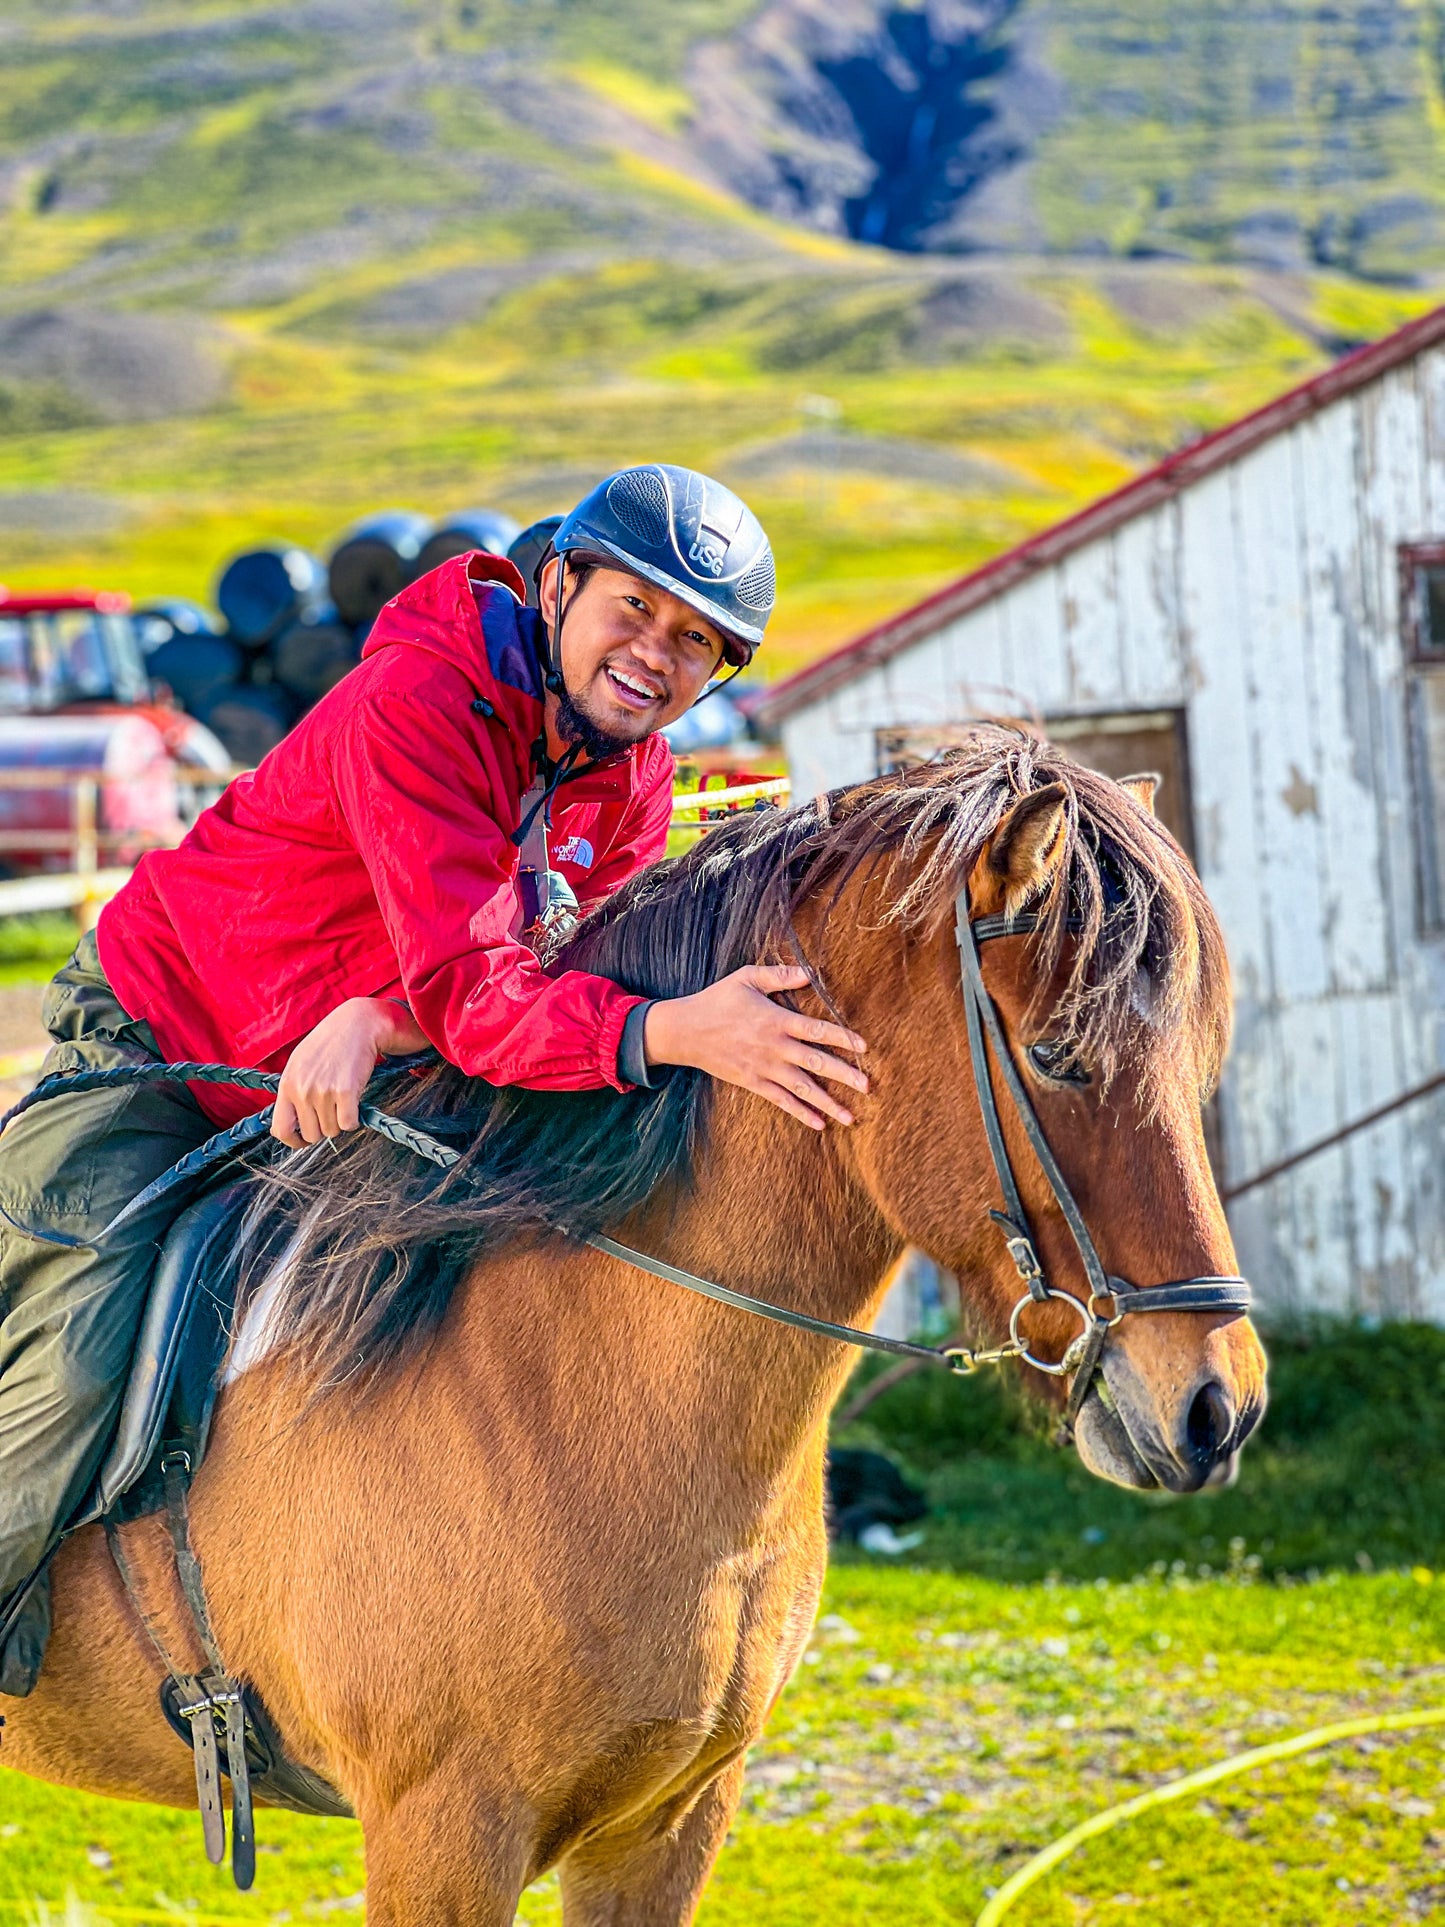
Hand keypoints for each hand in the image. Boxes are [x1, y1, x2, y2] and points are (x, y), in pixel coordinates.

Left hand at [272, 998, 427, 1147]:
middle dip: (323, 1128)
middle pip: (311, 1134)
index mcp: (287, 1085)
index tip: (304, 1140)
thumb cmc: (330, 1043)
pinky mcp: (346, 1092)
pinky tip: (354, 1100)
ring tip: (343, 1099)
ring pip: (332, 1131)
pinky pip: (349, 1124)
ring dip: (340, 1121)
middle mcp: (302, 1090)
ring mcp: (323, 1092)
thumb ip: (293, 1091)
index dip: (294, 1141)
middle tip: (332, 1111)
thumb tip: (287, 1126)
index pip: (281, 1129)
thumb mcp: (300, 1064)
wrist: (357, 1024)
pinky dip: (354, 1118)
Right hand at [643, 964, 866, 1130]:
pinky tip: (820, 1124)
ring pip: (802, 1088)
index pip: (817, 1030)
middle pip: (816, 1062)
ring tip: (851, 1117)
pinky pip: (781, 1101)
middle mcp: (774, 1047)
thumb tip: (810, 973)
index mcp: (776, 1019)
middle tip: (868, 1086)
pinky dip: (801, 1113)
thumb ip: (779, 975)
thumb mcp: (746, 978)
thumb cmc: (718, 1000)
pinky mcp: (753, 1083)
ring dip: (828, 1102)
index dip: (842, 1037)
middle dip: (844, 1075)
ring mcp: (764, 1068)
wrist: (685, 1031)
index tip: (864, 1047)